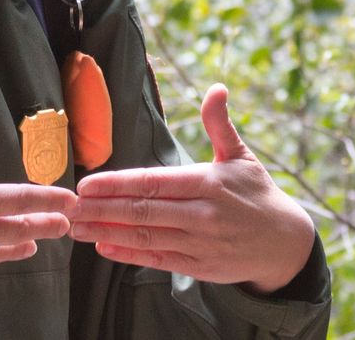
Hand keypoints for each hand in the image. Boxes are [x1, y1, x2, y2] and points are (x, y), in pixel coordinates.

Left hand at [70, 84, 315, 294]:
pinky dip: (128, 255)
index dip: (119, 184)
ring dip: (107, 233)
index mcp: (209, 183)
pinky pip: (157, 260)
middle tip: (70, 206)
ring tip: (77, 228)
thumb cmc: (257, 193)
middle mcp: (203, 214)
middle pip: (143, 212)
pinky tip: (104, 248)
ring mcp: (200, 243)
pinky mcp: (198, 266)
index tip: (88, 184)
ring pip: (146, 238)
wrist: (284, 243)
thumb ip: (220, 124)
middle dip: (103, 209)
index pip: (155, 183)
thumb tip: (216, 87)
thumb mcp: (241, 156)